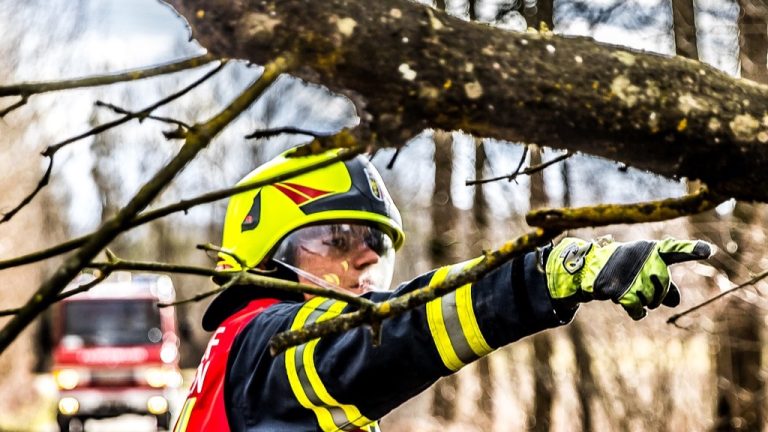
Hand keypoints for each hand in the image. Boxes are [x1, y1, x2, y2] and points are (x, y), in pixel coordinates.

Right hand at [545, 237, 713, 319]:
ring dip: (642, 301)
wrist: (589, 268)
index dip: (691, 250)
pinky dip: (636, 312)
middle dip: (656, 292)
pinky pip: (639, 311)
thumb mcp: (645, 269)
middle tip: (639, 285)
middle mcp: (643, 261)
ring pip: (652, 301)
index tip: (707, 251)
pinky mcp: (619, 291)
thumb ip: (665, 283)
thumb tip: (675, 303)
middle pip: (664, 287)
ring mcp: (631, 276)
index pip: (674, 249)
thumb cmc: (624, 267)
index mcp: (652, 250)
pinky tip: (629, 304)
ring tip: (628, 289)